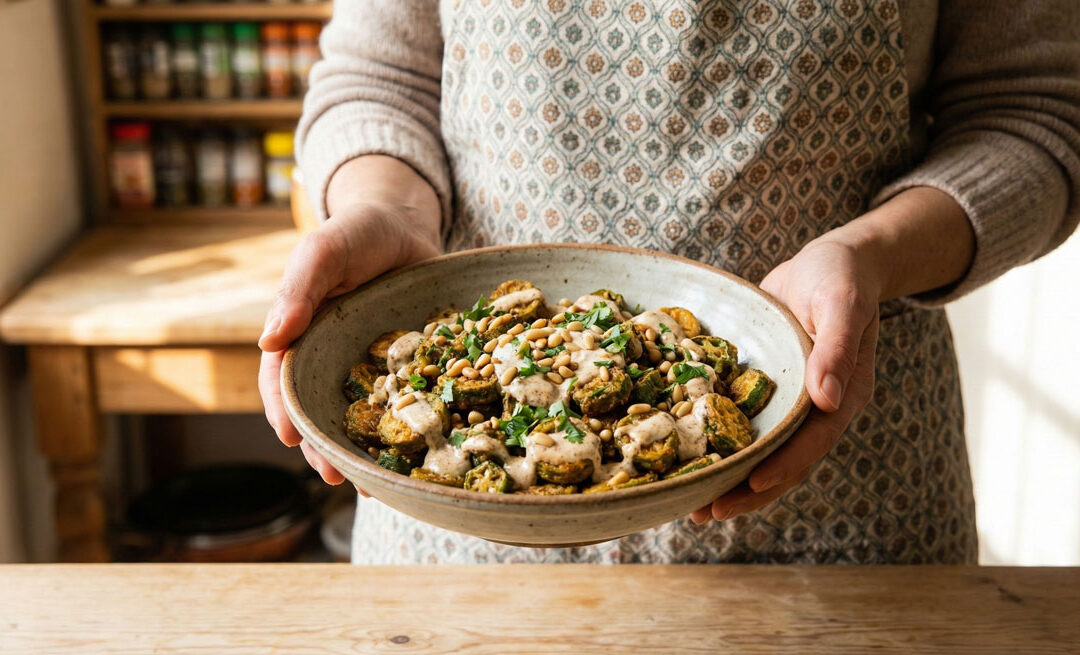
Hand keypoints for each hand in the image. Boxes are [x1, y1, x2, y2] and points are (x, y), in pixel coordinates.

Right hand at [258, 156, 440, 489]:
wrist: (406, 224)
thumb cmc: (355, 234)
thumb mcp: (324, 252)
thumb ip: (299, 291)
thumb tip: (270, 340)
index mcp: (302, 338)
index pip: (283, 382)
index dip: (284, 412)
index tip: (291, 440)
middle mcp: (332, 360)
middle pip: (321, 412)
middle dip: (325, 448)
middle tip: (337, 477)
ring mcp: (371, 367)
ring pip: (363, 418)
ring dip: (365, 451)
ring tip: (377, 485)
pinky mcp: (409, 367)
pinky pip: (407, 403)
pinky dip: (410, 429)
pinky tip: (420, 457)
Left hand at [688, 186, 972, 523]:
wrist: (831, 262)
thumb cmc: (841, 277)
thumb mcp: (842, 302)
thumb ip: (837, 347)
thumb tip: (826, 399)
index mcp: (843, 394)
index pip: (812, 442)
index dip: (783, 466)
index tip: (752, 485)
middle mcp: (817, 408)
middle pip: (784, 462)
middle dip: (747, 491)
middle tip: (706, 514)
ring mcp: (792, 403)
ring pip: (762, 453)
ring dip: (731, 481)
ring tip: (693, 508)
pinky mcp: (768, 392)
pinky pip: (745, 426)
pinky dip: (722, 446)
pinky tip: (690, 461)